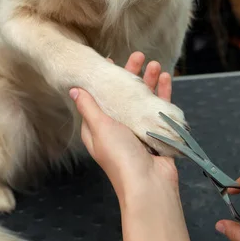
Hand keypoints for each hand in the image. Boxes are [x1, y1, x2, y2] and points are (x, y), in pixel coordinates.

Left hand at [71, 52, 178, 199]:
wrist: (148, 184)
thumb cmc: (120, 157)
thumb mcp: (100, 127)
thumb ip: (88, 107)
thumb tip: (74, 89)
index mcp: (100, 129)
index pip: (100, 99)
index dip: (104, 80)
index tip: (109, 60)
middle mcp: (119, 129)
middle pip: (124, 96)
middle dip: (131, 76)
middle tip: (138, 56)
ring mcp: (139, 132)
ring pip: (144, 101)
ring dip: (149, 82)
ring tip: (154, 64)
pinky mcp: (158, 134)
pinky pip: (160, 109)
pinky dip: (163, 94)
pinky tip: (166, 79)